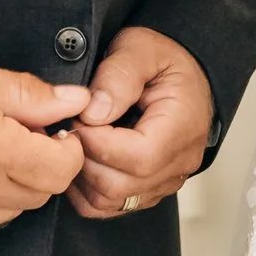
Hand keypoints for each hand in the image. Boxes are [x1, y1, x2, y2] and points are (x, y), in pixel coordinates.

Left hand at [68, 23, 212, 221]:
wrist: (181, 74)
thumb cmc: (162, 60)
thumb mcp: (140, 49)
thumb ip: (118, 75)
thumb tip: (93, 113)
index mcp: (183, 126)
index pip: (139, 157)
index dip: (98, 144)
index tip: (78, 119)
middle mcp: (179, 161)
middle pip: (122, 185)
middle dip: (85, 159)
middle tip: (72, 128)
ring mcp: (165, 181)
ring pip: (112, 201)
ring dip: (82, 176)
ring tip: (76, 142)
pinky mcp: (149, 190)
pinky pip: (111, 206)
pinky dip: (87, 190)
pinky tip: (81, 160)